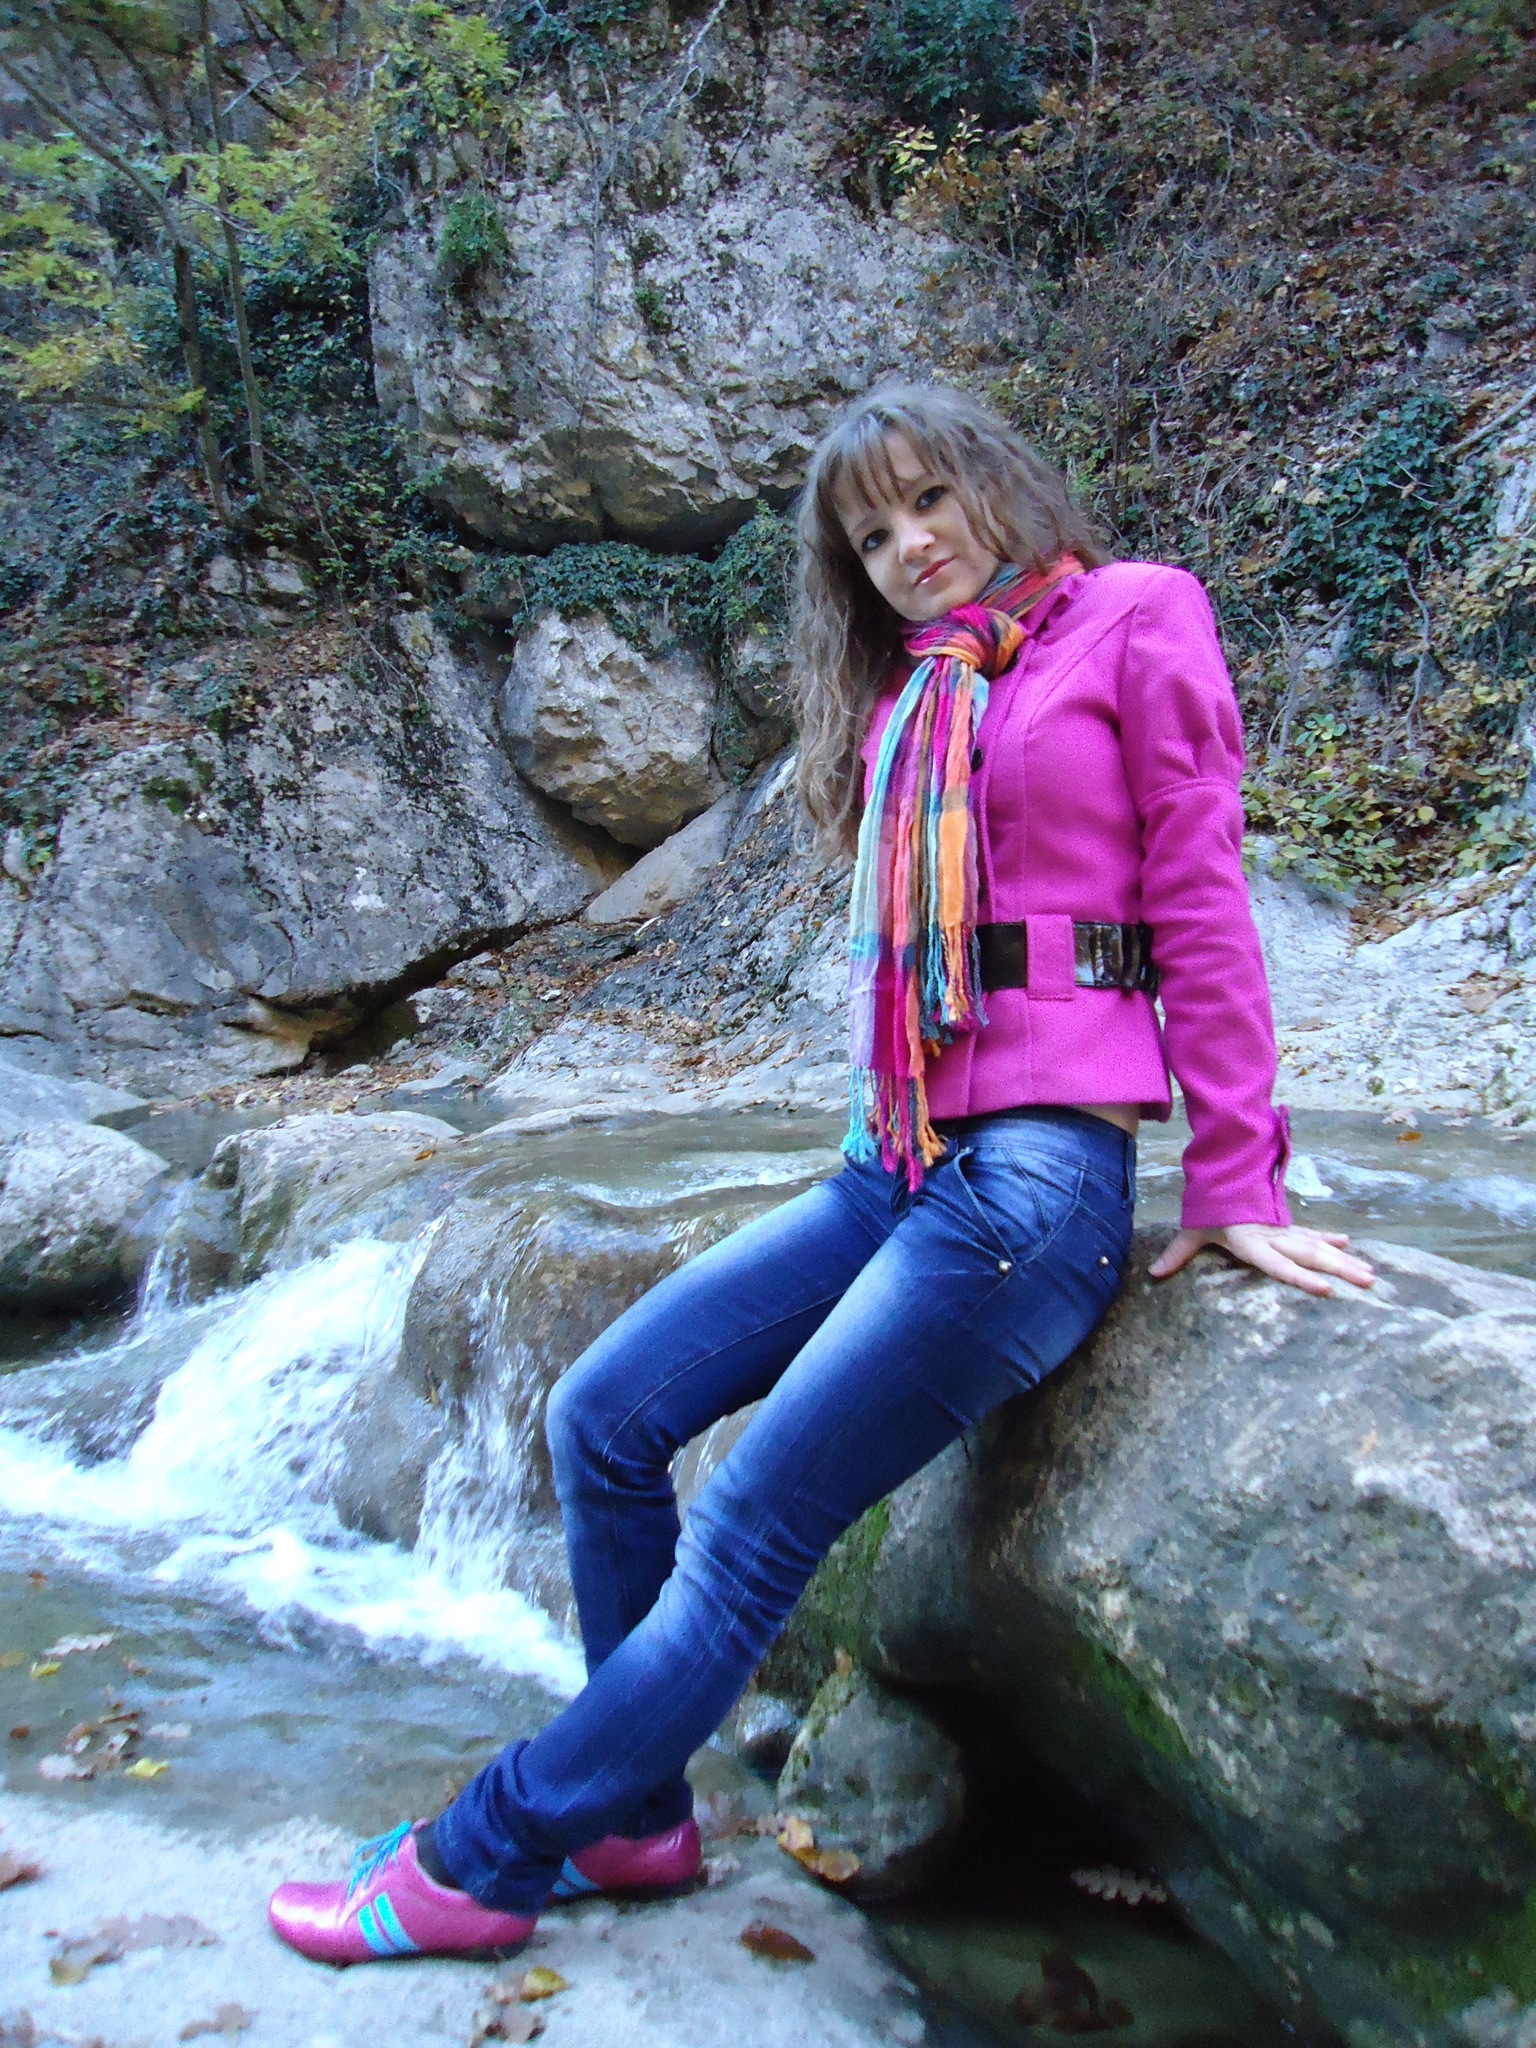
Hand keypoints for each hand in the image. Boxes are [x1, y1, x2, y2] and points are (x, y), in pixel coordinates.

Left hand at [1149, 1223, 1375, 1297]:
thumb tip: (1153, 1274)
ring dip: (1345, 1260)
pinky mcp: (1287, 1228)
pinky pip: (1313, 1235)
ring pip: (1318, 1247)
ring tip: (1371, 1275)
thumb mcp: (1192, 1231)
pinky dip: (1332, 1241)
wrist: (1219, 1179)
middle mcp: (1272, 1238)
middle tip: (1368, 1282)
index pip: (1279, 1264)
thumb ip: (1177, 1254)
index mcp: (1251, 1242)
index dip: (1301, 1278)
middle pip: (1310, 1255)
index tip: (1327, 1289)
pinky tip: (1350, 1247)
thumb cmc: (1207, 1211)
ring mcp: (1282, 1232)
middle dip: (1339, 1269)